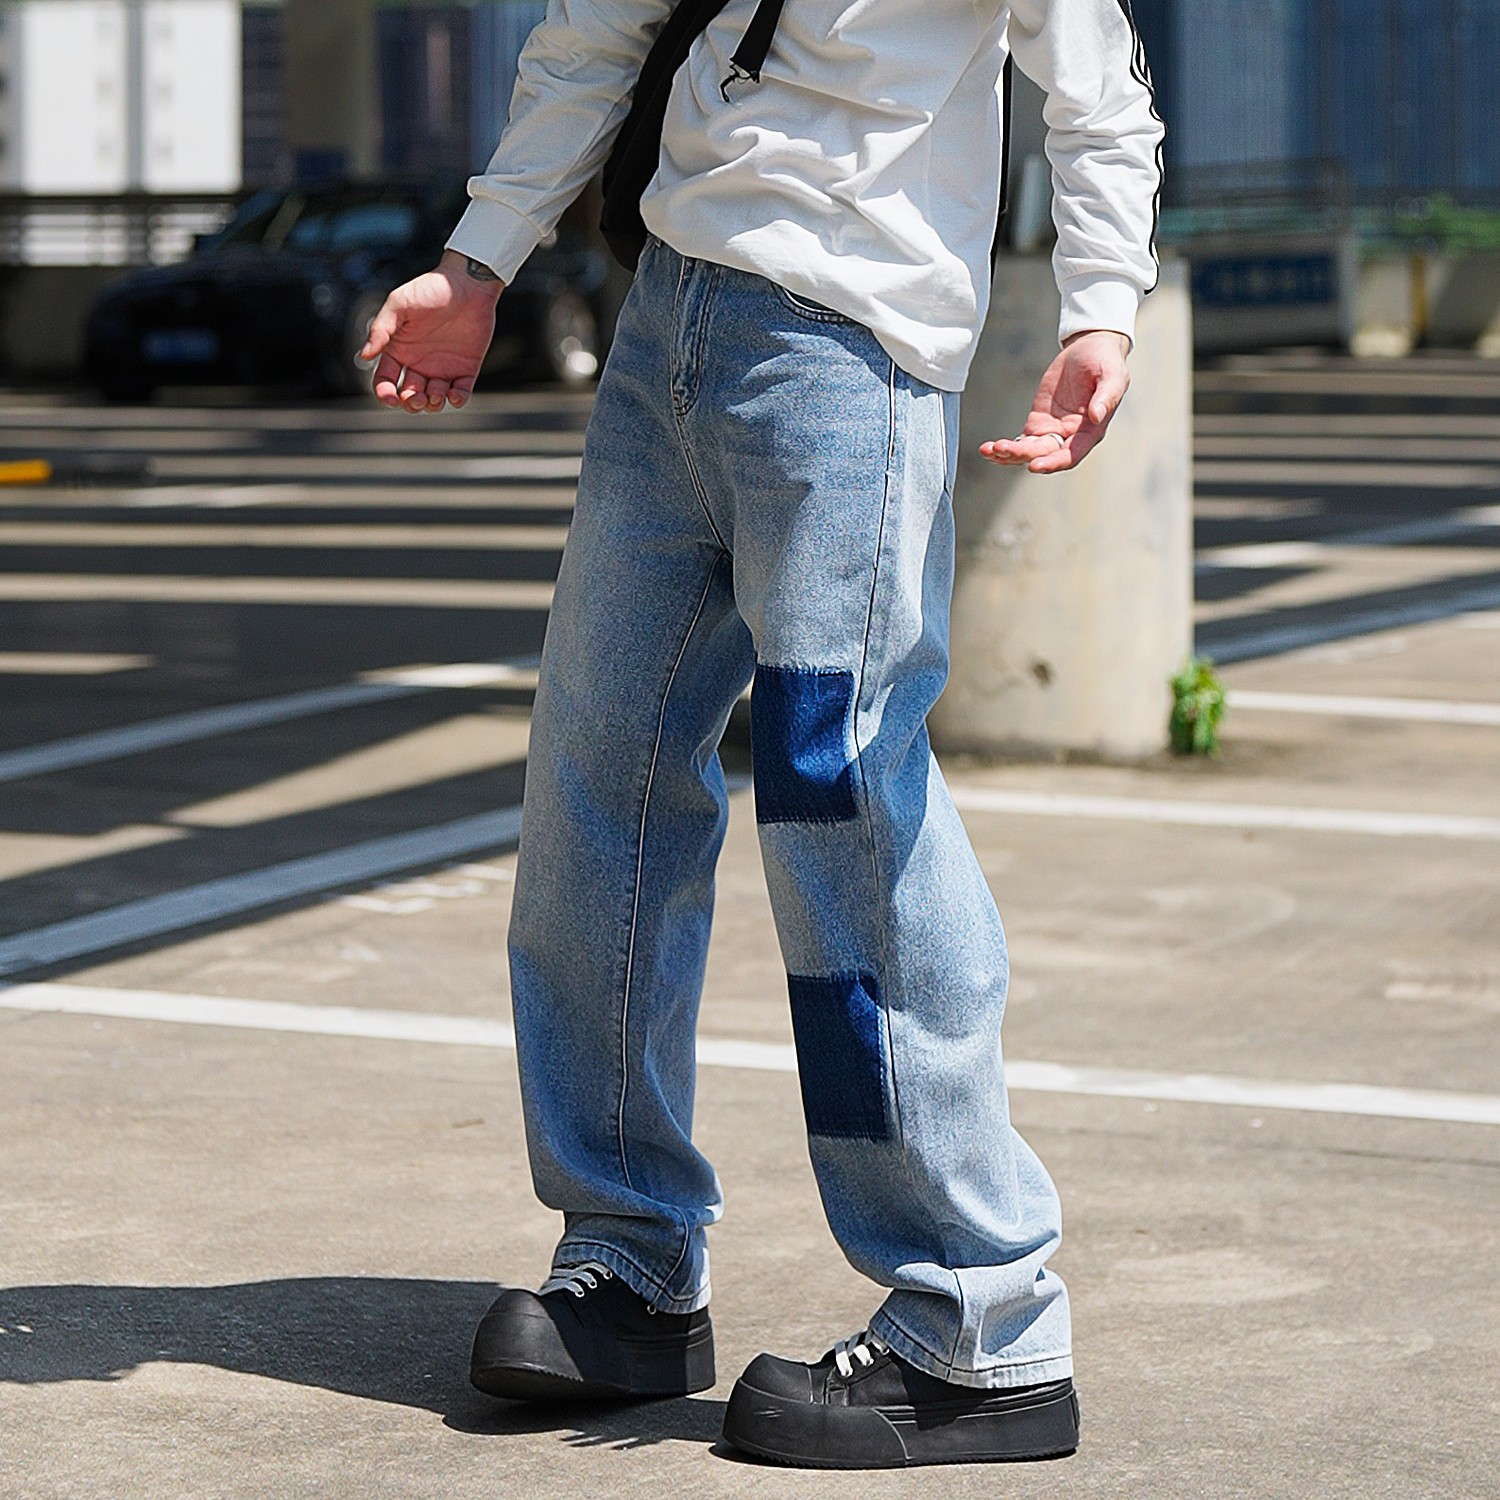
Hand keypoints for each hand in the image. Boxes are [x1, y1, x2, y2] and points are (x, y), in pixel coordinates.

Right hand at [361, 250, 503, 412]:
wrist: (467, 283)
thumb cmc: (431, 289)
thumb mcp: (399, 305)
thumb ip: (381, 330)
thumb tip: (364, 355)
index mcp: (399, 350)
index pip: (386, 380)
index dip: (385, 393)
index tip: (390, 398)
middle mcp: (419, 363)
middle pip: (409, 396)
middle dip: (411, 403)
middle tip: (416, 397)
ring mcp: (443, 367)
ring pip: (433, 399)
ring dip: (432, 404)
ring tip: (434, 394)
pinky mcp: (466, 369)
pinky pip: (461, 393)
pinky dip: (457, 399)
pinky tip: (454, 395)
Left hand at [979, 330, 1131, 474]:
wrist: (1089, 349)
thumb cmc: (1107, 362)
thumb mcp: (1112, 375)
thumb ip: (1106, 396)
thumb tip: (1096, 415)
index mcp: (1091, 432)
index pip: (1071, 455)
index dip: (1053, 462)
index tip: (1034, 466)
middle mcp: (1071, 438)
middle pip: (1044, 454)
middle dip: (1023, 455)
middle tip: (1002, 450)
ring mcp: (1052, 431)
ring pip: (1029, 452)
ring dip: (1009, 454)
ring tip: (988, 450)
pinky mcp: (1037, 423)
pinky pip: (1020, 441)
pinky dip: (1004, 448)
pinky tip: (987, 449)